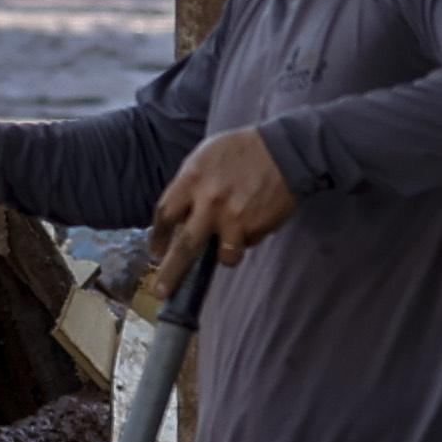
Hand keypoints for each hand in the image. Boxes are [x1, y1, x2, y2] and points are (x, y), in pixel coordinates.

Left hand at [150, 126, 296, 277]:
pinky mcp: (255, 227)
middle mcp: (209, 201)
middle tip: (162, 291)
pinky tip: (254, 218)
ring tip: (233, 239)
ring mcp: (233, 217)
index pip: (164, 214)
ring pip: (222, 256)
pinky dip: (247, 237)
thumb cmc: (242, 150)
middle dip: (171, 274)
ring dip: (224, 254)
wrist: (285, 150)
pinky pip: (246, 244)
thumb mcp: (205, 156)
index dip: (157, 237)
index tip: (156, 252)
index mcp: (192, 179)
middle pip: (184, 247)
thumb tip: (178, 215)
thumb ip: (189, 184)